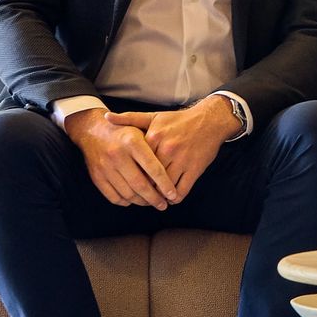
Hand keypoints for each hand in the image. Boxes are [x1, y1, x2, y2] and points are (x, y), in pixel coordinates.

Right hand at [64, 106, 177, 208]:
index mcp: (133, 142)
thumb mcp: (142, 128)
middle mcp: (118, 155)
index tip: (173, 194)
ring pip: (127, 193)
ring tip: (152, 203)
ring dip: (142, 202)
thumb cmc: (125, 131)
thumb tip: (173, 170)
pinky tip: (135, 200)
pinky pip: (113, 196)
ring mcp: (105, 167)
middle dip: (154, 198)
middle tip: (164, 205)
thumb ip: (155, 146)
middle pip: (140, 184)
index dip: (164, 184)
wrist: (92, 130)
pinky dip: (126, 202)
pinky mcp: (96, 176)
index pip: (153, 168)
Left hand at [106, 96, 235, 200]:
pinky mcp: (195, 168)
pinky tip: (171, 198)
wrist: (210, 120)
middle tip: (139, 197)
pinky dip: (175, 198)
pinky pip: (182, 190)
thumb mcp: (154, 117)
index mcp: (154, 137)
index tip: (127, 182)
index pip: (136, 163)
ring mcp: (182, 160)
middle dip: (143, 189)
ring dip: (158, 196)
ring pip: (164, 187)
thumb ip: (130, 119)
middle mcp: (167, 149)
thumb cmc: (180, 120)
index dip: (131, 175)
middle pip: (148, 178)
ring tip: (154, 200)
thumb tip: (106, 117)